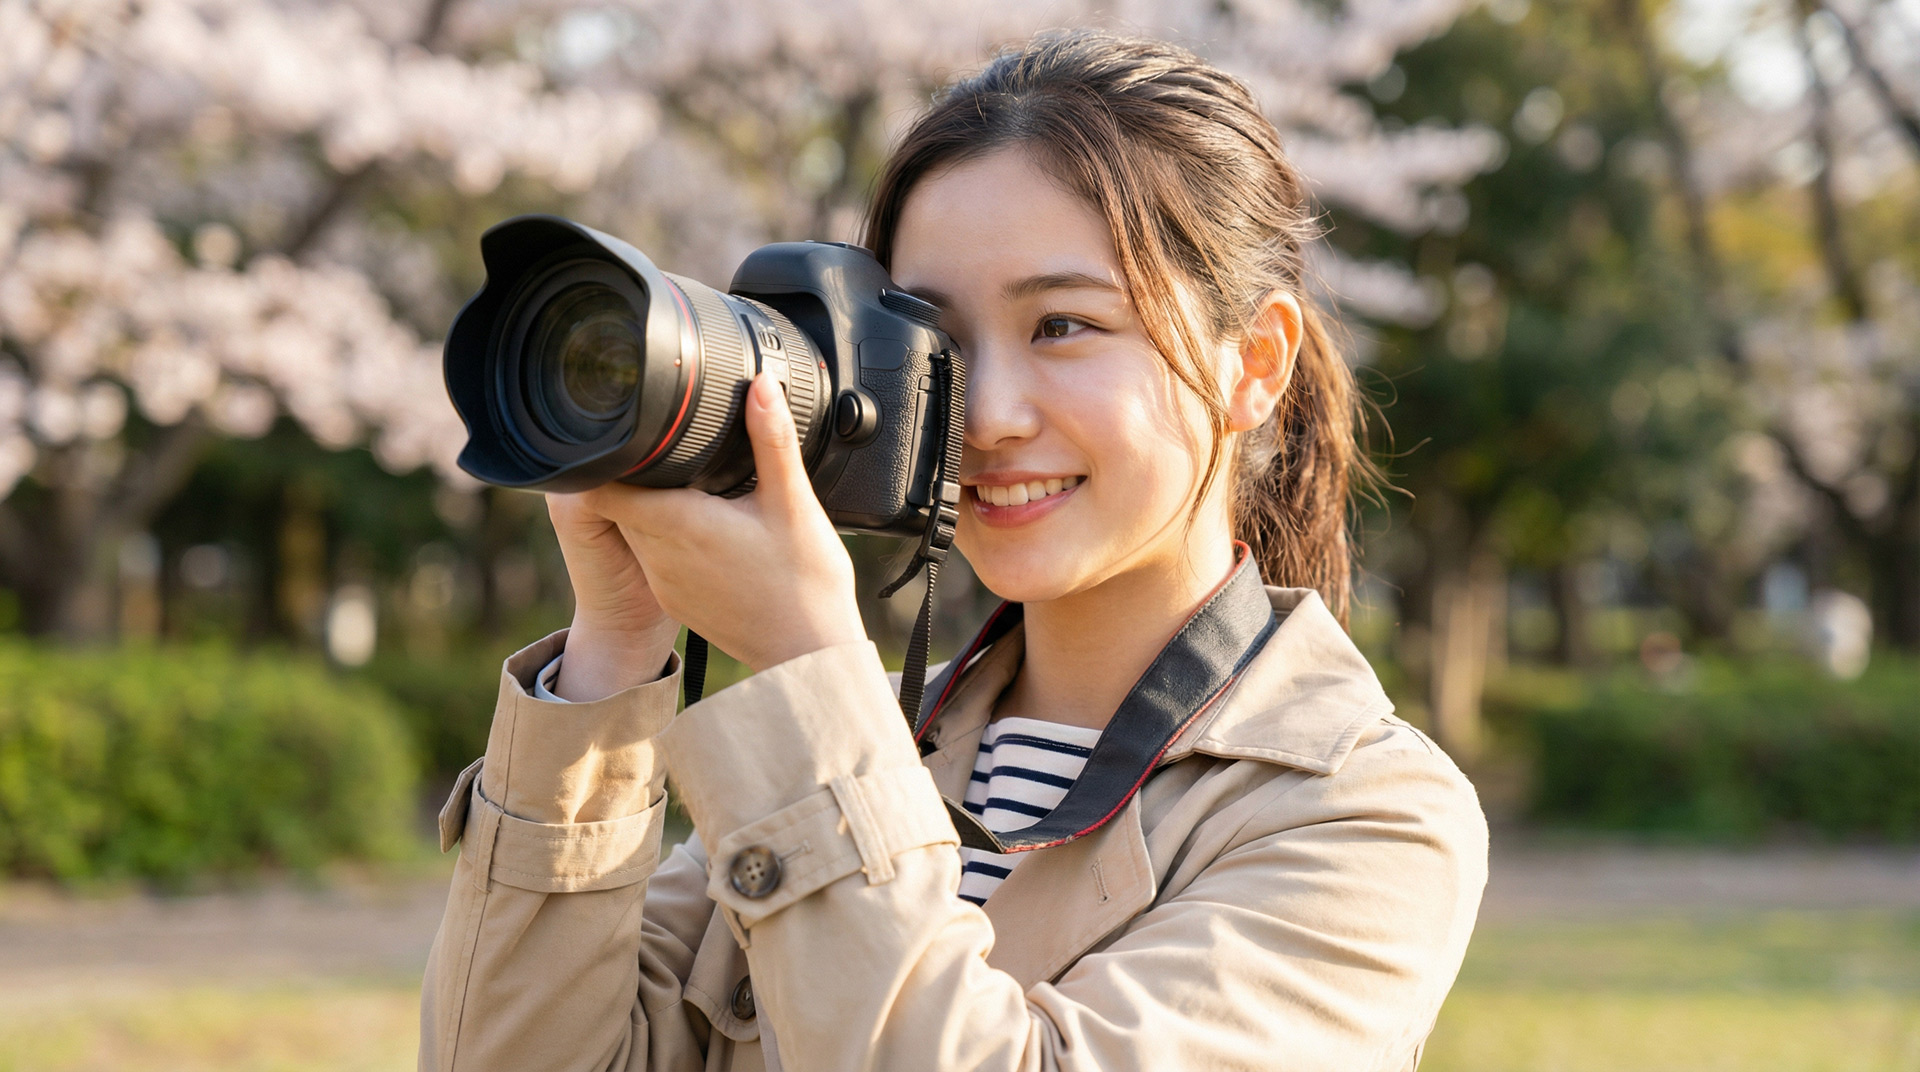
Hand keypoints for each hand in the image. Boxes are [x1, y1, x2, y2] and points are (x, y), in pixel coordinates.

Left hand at [549, 374, 865, 700]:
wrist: (809, 655)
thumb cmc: (804, 585)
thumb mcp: (793, 502)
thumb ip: (771, 438)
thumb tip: (761, 386)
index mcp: (678, 524)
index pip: (606, 483)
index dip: (612, 456)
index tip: (636, 436)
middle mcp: (659, 555)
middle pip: (619, 501)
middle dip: (637, 474)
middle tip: (670, 450)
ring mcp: (665, 582)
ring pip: (636, 528)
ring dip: (654, 506)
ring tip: (693, 486)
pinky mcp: (677, 601)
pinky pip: (656, 557)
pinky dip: (670, 536)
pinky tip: (709, 528)